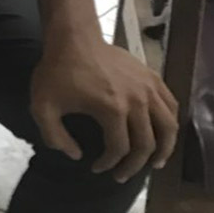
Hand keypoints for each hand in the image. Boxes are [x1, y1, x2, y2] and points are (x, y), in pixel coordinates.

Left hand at [31, 35, 178, 181]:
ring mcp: (148, 88)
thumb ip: (54, 136)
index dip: (109, 164)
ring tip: (154, 163)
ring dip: (164, 149)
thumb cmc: (57, 70)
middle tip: (123, 175)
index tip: (97, 168)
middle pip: (146, 144)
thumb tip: (76, 155)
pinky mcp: (152, 77)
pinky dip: (169, 123)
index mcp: (111, 109)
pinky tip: (161, 133)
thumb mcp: (42, 105)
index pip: (119, 149)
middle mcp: (136, 101)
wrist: (73, 37)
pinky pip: (170, 106)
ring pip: (168, 127)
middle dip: (135, 165)